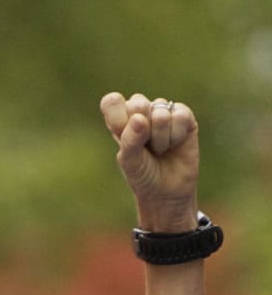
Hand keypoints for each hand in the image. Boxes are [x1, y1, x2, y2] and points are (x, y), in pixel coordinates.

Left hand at [100, 93, 199, 233]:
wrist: (167, 192)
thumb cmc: (143, 176)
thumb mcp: (130, 163)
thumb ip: (130, 140)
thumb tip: (139, 118)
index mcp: (121, 120)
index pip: (112, 102)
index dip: (118, 118)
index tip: (122, 135)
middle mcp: (141, 111)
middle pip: (138, 103)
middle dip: (142, 131)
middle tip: (146, 147)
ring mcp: (163, 111)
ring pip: (160, 113)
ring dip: (160, 139)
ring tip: (160, 150)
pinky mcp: (184, 115)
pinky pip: (180, 115)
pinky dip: (176, 136)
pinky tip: (175, 144)